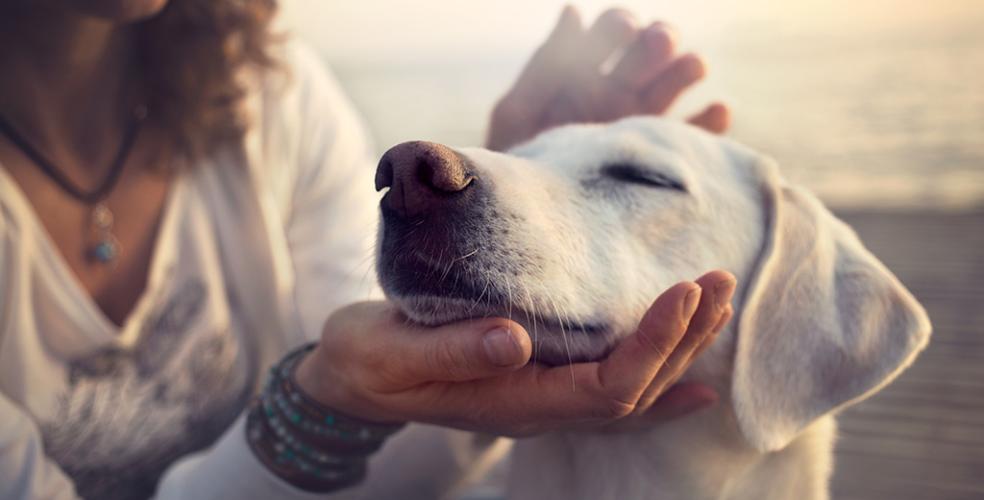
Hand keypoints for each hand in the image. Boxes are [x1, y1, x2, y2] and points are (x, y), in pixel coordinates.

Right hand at [294, 271, 735, 436]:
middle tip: (718, 280)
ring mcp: (543, 400)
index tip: (684, 291)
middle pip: (635, 389)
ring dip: (680, 348)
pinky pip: (612, 391)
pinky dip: (660, 382)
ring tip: (717, 302)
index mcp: (513, 402)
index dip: (653, 344)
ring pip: (632, 389)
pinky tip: (696, 380)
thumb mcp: (392, 352)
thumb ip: (452, 350)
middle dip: (683, 337)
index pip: (606, 387)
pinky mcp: (539, 380)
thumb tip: (515, 339)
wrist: (352, 380)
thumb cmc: (367, 361)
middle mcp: (540, 408)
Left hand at [487, 6, 729, 151]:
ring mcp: (642, 125)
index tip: (624, 29)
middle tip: (660, 42)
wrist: (530, 223)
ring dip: (687, 70)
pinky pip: (695, 138)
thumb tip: (573, 11)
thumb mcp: (519, 114)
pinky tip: (717, 111)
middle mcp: (618, 93)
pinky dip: (710, 123)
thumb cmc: (516, 165)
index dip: (619, 26)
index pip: (611, 34)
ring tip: (693, 66)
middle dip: (658, 41)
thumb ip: (545, 66)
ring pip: (674, 86)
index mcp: (584, 74)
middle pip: (649, 53)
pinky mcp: (661, 159)